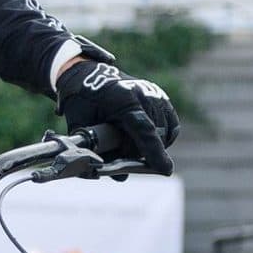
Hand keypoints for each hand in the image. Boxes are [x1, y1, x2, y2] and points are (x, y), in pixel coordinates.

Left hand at [56, 41, 178, 173]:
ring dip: (150, 145)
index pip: (143, 129)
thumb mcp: (81, 126)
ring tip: (128, 142)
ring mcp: (154, 94)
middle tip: (118, 150)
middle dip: (138, 152)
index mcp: (122, 99)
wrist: (88, 76)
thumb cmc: (82, 103)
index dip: (154, 152)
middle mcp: (142, 94)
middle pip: (153, 135)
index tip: (165, 170)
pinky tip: (146, 139)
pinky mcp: (160, 96)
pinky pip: (171, 125)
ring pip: (164, 132)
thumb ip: (97, 150)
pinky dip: (162, 137)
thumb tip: (117, 176)